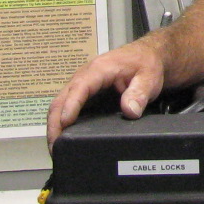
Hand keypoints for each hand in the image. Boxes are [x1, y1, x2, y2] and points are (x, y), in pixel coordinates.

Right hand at [45, 38, 165, 147]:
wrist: (147, 55)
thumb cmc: (146, 63)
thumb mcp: (149, 77)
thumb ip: (139, 93)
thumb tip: (129, 111)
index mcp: (99, 69)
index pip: (79, 87)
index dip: (70, 105)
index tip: (65, 123)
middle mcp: (85, 76)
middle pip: (61, 99)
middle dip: (55, 123)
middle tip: (55, 148)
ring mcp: (82, 85)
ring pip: (60, 104)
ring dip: (55, 125)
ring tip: (55, 148)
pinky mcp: (84, 93)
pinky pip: (68, 106)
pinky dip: (61, 122)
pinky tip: (63, 138)